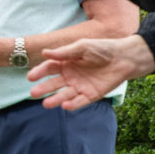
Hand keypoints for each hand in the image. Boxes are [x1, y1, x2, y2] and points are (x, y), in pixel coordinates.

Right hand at [28, 35, 154, 110]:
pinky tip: (65, 106)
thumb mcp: (82, 47)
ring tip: (46, 104)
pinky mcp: (91, 95)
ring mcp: (80, 86)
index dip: (39, 72)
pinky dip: (73, 104)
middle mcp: (70, 76)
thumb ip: (64, 52)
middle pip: (54, 84)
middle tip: (33, 93)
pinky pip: (80, 101)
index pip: (49, 68)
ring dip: (55, 99)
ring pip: (65, 94)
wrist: (124, 58)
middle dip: (43, 89)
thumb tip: (45, 53)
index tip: (30, 77)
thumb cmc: (102, 49)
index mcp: (65, 63)